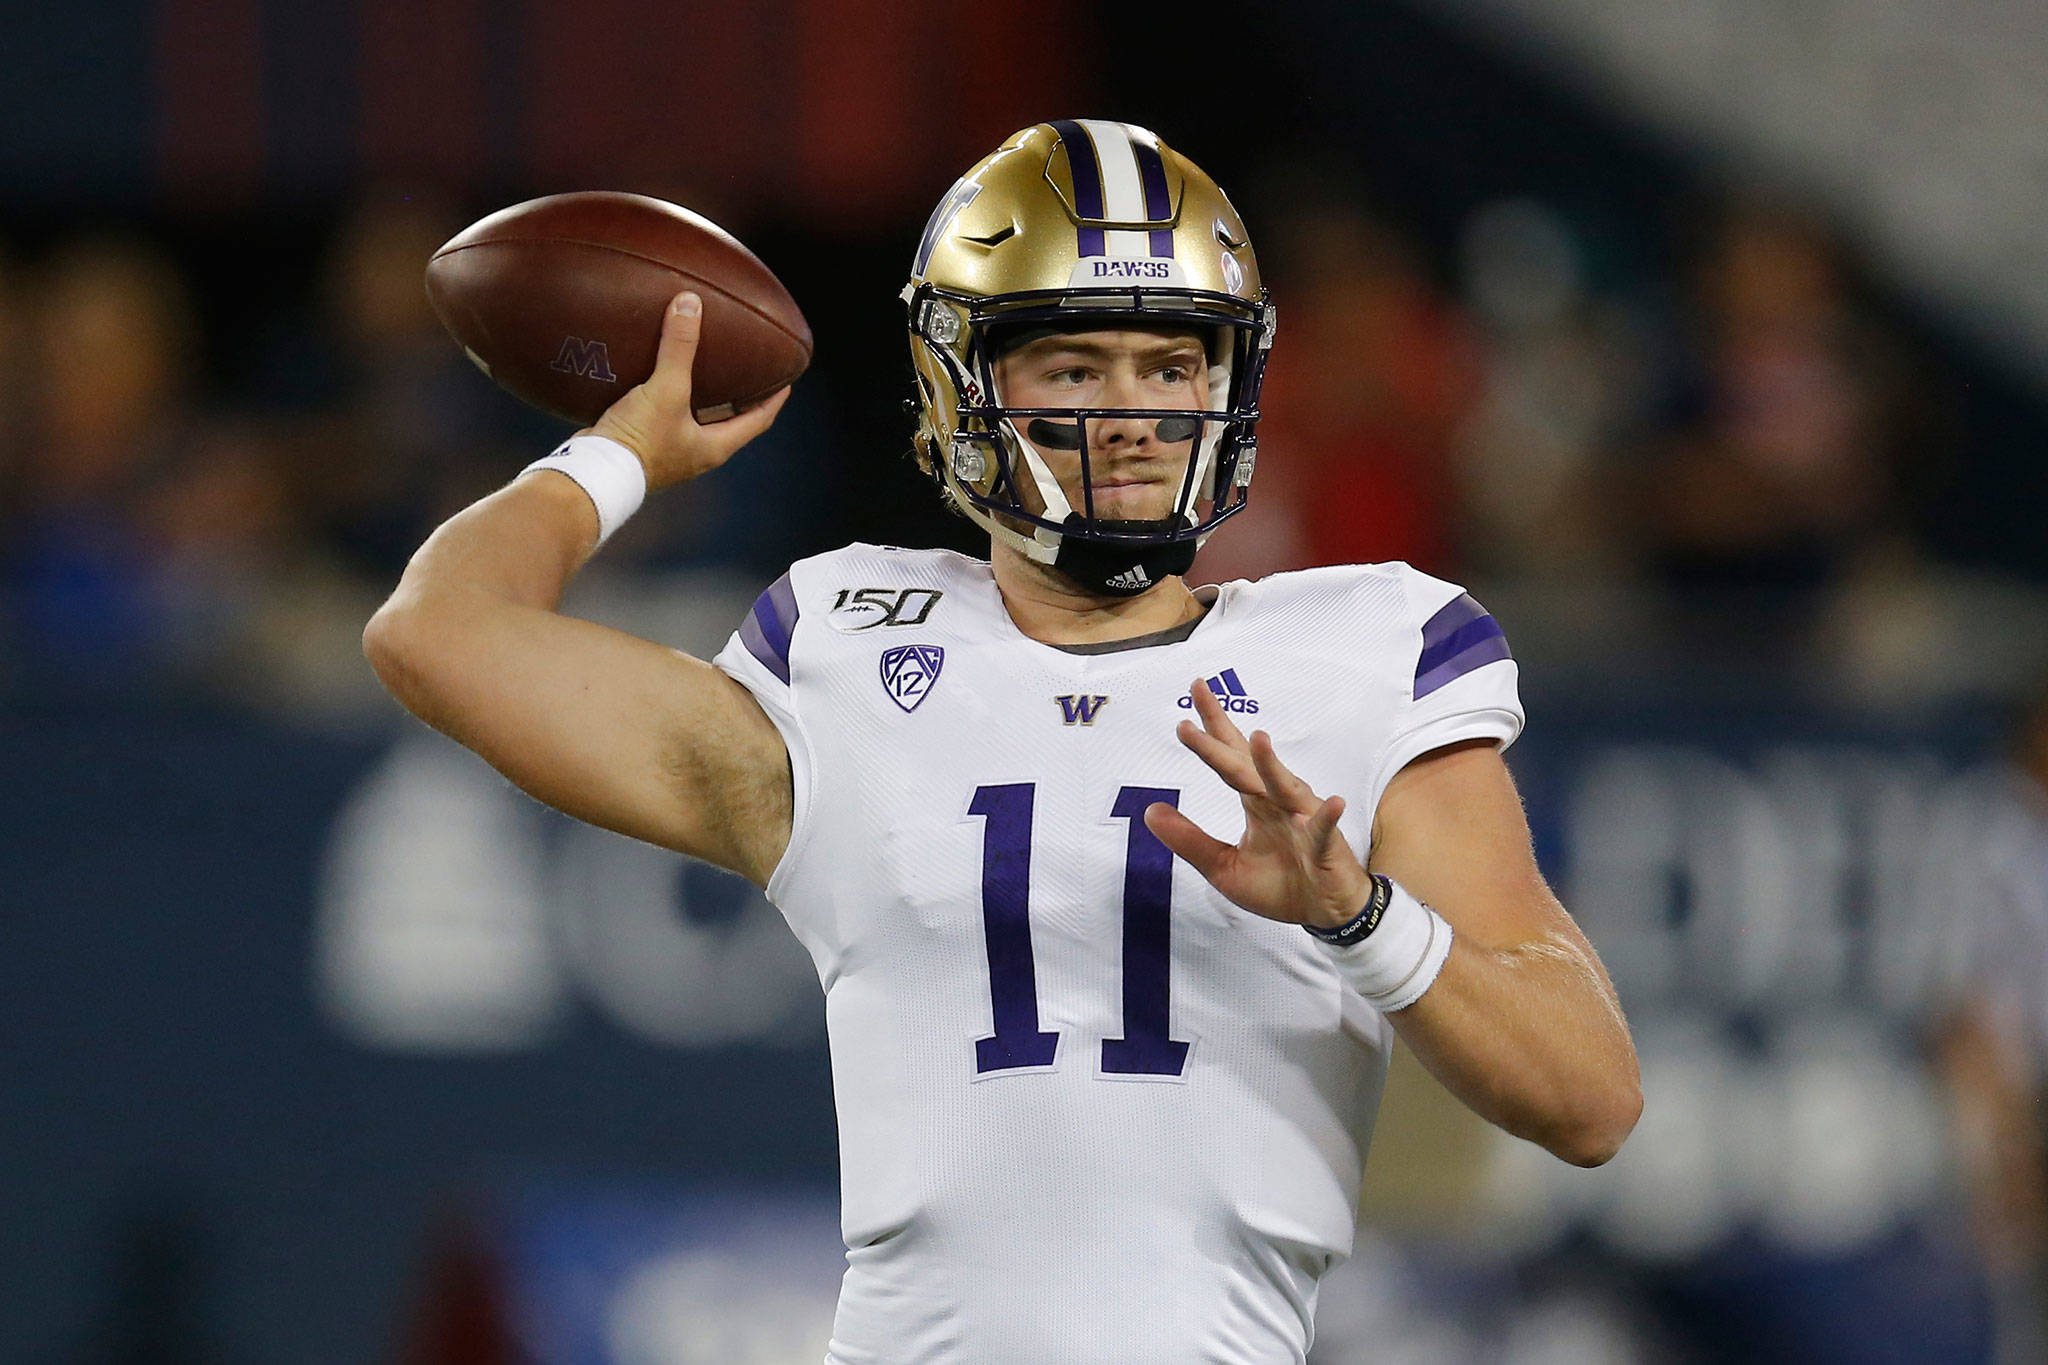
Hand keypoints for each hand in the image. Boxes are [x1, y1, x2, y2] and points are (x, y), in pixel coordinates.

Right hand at [590, 291, 791, 490]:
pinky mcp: (644, 446)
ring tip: (703, 367)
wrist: (594, 471)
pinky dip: (668, 397)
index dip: (774, 399)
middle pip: (729, 421)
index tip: (786, 380)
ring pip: (695, 419)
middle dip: (738, 396)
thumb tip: (690, 304)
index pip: (759, 420)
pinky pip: (664, 417)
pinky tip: (658, 377)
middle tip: (745, 369)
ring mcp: (670, 452)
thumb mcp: (666, 389)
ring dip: (702, 396)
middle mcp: (696, 453)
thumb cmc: (640, 440)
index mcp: (715, 447)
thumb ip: (679, 348)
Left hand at [1144, 679, 1371, 929]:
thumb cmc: (1279, 885)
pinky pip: (1324, 829)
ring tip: (1257, 739)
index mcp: (1255, 801)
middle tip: (1200, 699)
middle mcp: (1278, 800)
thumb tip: (1149, 811)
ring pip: (1284, 787)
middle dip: (1224, 732)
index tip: (1193, 693)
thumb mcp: (1222, 866)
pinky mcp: (1326, 845)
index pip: (1229, 757)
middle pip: (1246, 762)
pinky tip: (1329, 802)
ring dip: (1272, 764)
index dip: (1211, 728)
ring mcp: (1304, 819)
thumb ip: (1189, 840)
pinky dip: (1325, 817)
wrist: (1324, 911)